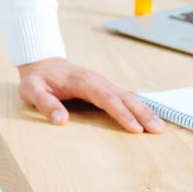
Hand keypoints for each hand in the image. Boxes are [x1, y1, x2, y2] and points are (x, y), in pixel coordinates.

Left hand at [17, 57, 164, 133]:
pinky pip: (124, 97)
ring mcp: (102, 83)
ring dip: (144, 110)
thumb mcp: (32, 90)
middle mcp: (97, 81)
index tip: (136, 128)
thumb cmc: (37, 79)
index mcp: (83, 82)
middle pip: (124, 97)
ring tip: (160, 127)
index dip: (122, 114)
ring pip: (128, 96)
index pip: (107, 99)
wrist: (41, 62)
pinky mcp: (103, 88)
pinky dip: (138, 107)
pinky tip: (148, 117)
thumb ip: (45, 104)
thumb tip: (61, 120)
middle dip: (142, 113)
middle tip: (158, 130)